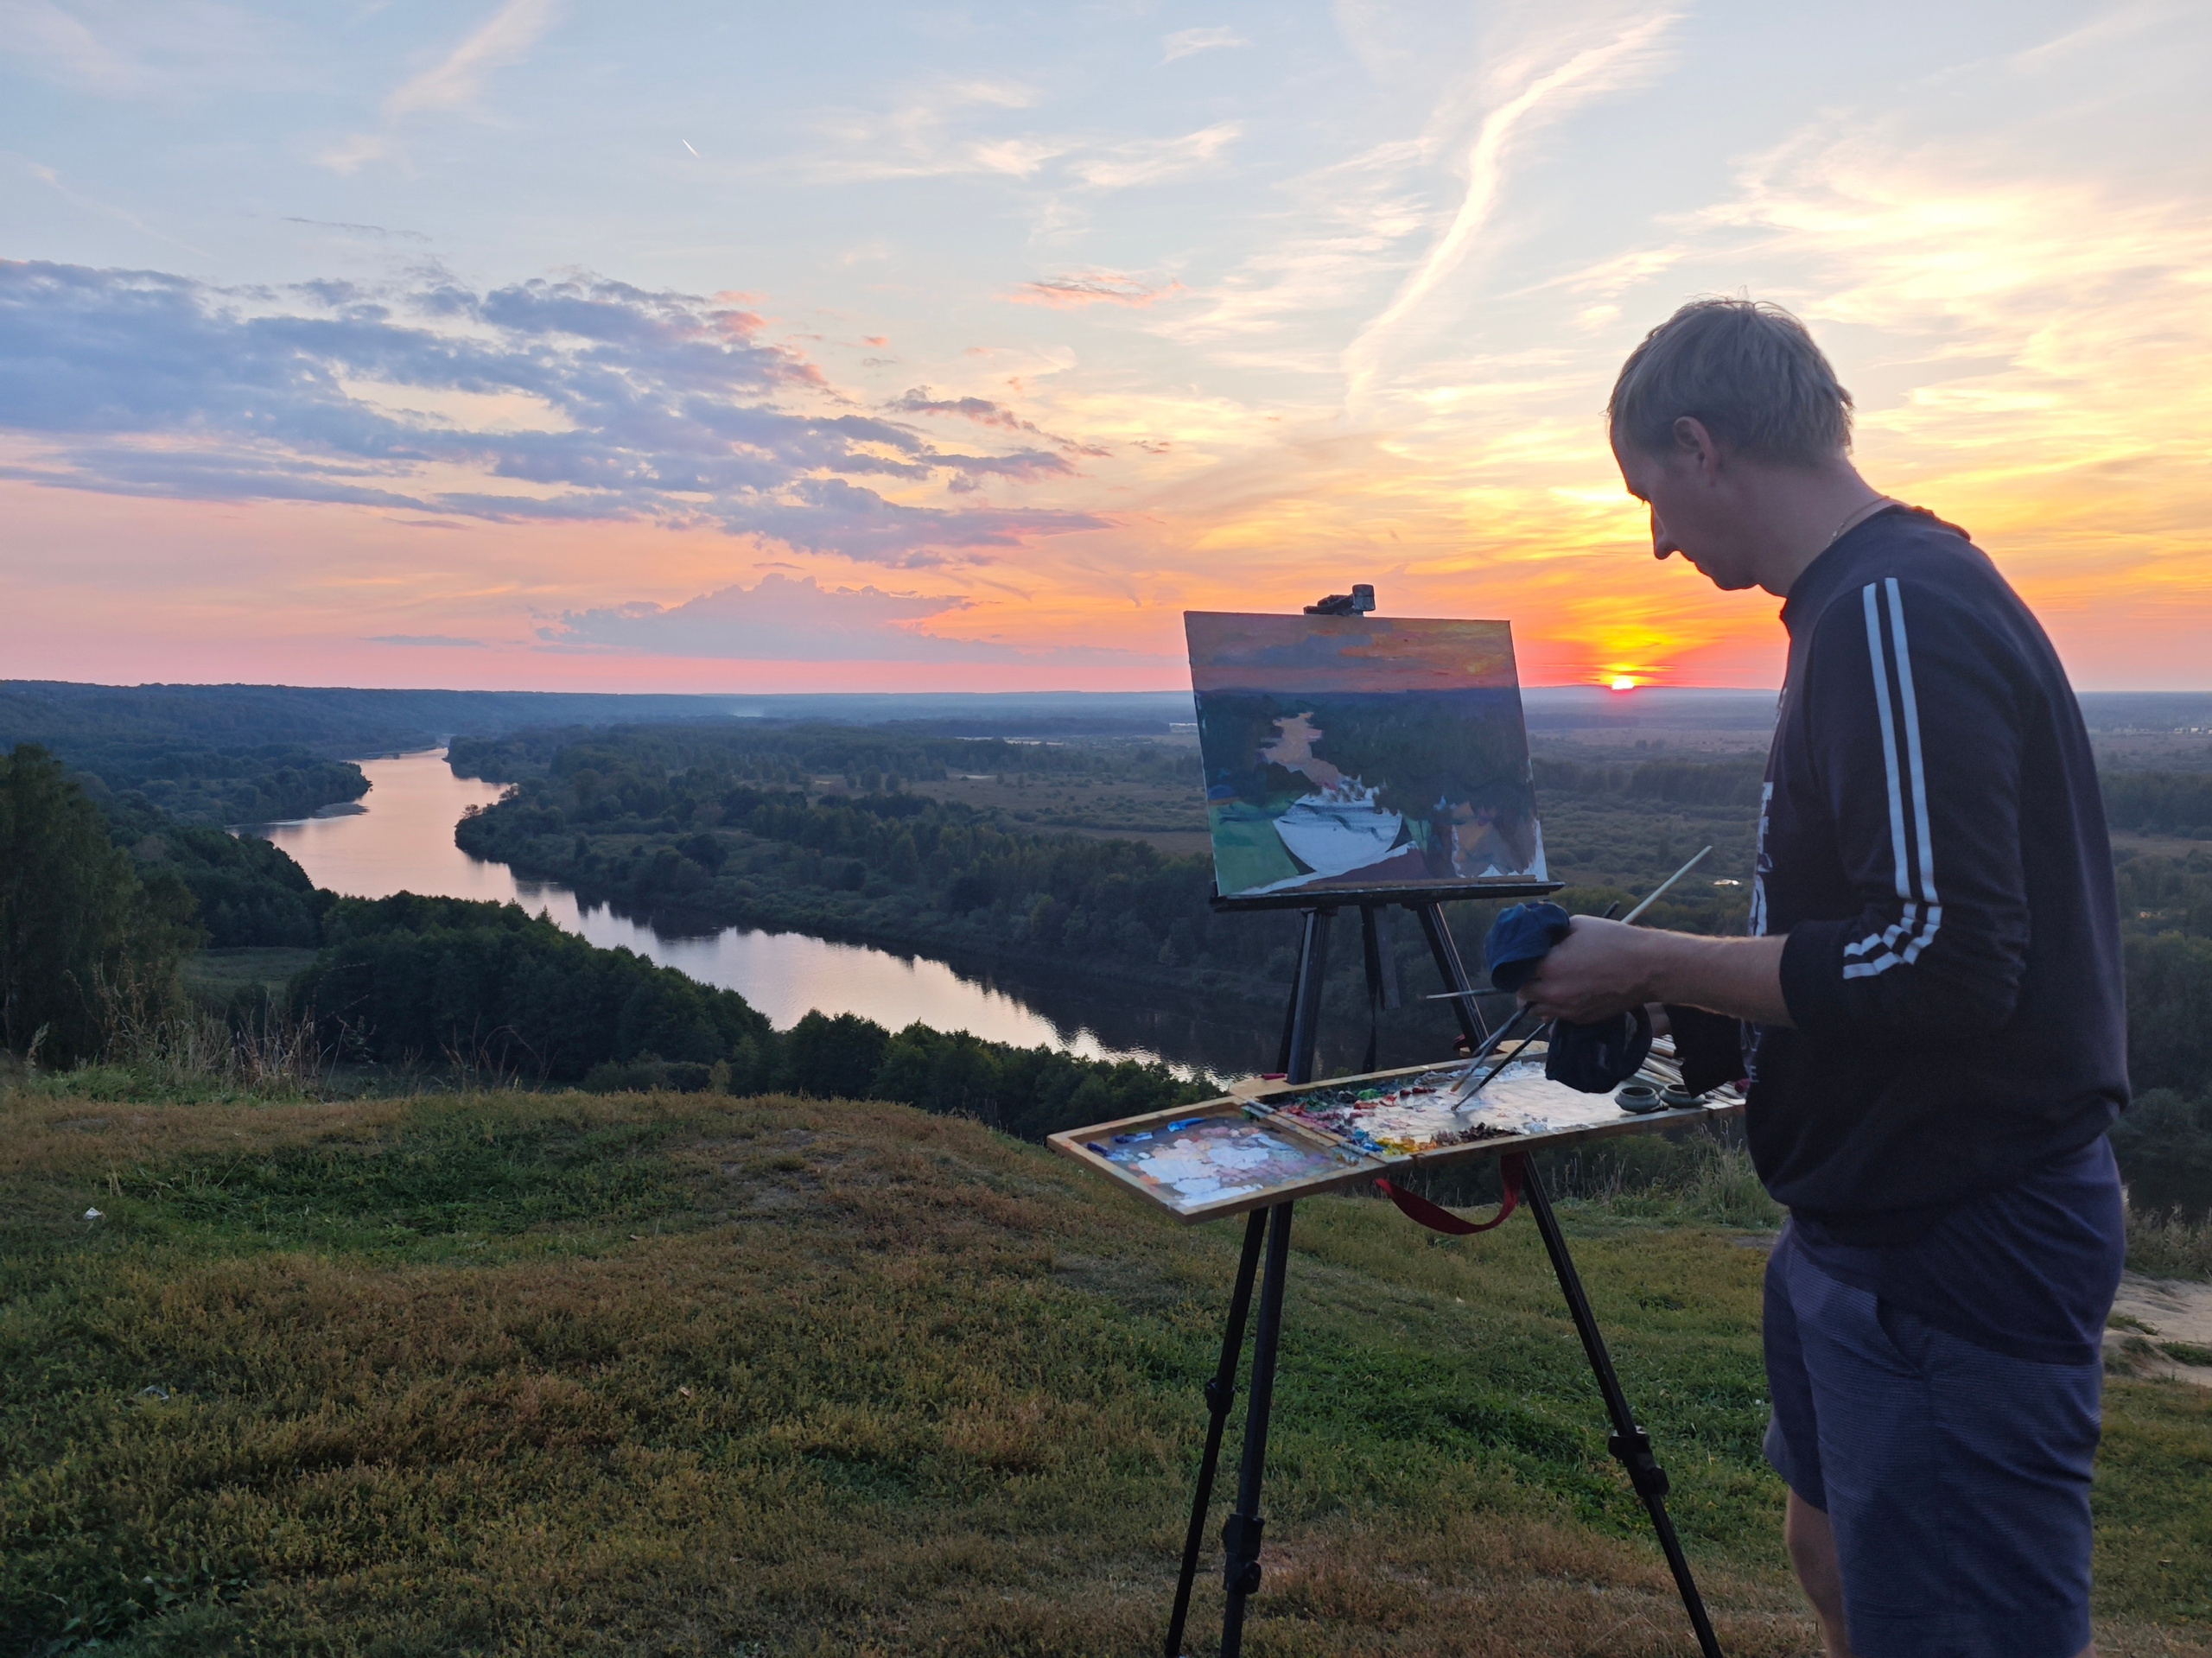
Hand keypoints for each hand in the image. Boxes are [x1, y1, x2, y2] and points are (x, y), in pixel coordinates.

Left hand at [1517, 915, 1659, 1024]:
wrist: (1648, 967)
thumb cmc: (1614, 940)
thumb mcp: (1577, 925)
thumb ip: (1551, 935)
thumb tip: (1536, 938)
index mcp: (1548, 967)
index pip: (1515, 972)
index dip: (1518, 964)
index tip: (1525, 958)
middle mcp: (1553, 993)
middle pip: (1522, 995)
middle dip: (1526, 983)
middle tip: (1536, 971)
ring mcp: (1567, 1010)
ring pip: (1536, 1011)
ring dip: (1538, 999)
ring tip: (1550, 983)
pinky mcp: (1581, 1020)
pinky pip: (1556, 1017)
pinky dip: (1556, 1007)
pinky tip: (1567, 991)